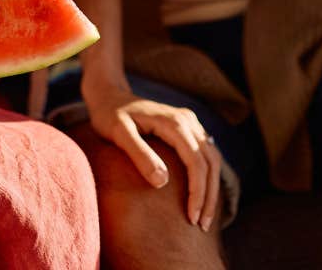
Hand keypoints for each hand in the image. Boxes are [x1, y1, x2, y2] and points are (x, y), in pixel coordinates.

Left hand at [84, 83, 219, 229]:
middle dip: (208, 195)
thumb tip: (162, 181)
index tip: (191, 218)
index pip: (195, 161)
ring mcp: (189, 122)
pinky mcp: (187, 127)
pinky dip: (207, 175)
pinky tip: (201, 194)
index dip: (197, 191)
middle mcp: (186, 120)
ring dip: (211, 187)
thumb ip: (139, 154)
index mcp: (173, 122)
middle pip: (210, 160)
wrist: (109, 96)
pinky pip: (205, 153)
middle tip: (202, 225)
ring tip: (203, 216)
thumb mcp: (119, 133)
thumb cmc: (110, 115)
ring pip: (212, 157)